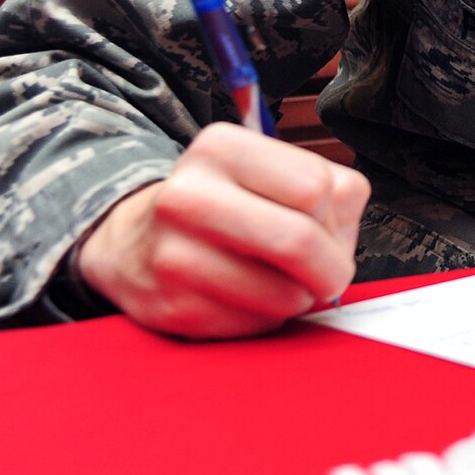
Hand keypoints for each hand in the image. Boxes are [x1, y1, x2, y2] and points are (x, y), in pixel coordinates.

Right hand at [76, 123, 369, 338]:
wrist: (133, 243)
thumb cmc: (226, 205)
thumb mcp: (275, 172)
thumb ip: (332, 192)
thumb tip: (342, 244)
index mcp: (220, 148)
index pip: (315, 187)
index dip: (333, 217)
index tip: (324, 228)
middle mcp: (186, 196)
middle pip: (299, 241)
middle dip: (331, 268)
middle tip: (329, 276)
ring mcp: (172, 255)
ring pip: (283, 294)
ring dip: (298, 297)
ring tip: (280, 282)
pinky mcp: (171, 308)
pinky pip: (255, 326)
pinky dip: (267, 319)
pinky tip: (247, 299)